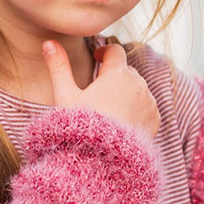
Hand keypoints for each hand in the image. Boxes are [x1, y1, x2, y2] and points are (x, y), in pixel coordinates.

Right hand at [42, 41, 159, 139]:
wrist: (101, 160)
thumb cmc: (80, 127)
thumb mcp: (65, 96)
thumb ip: (59, 67)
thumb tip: (49, 42)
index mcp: (117, 74)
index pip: (115, 51)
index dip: (104, 52)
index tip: (97, 59)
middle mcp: (138, 84)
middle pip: (126, 70)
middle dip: (114, 75)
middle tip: (98, 90)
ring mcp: (149, 102)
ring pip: (137, 88)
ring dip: (125, 92)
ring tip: (108, 109)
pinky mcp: (155, 119)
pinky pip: (146, 106)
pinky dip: (136, 108)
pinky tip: (120, 121)